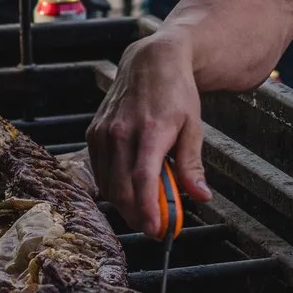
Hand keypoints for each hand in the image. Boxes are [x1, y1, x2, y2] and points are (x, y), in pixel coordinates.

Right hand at [86, 31, 209, 236]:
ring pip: (108, 184)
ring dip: (125, 204)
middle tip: (156, 226)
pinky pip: (100, 171)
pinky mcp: (93, 133)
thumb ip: (191, 164)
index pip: (143, 180)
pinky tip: (130, 189)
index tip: (156, 230)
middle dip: (138, 215)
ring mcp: (103, 133)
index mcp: (150, 130)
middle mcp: (121, 132)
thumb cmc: (176, 94)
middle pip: (122, 188)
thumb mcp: (193, 127)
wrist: (150, 62)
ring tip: (146, 210)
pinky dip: (113, 186)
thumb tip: (200, 196)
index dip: (148, 210)